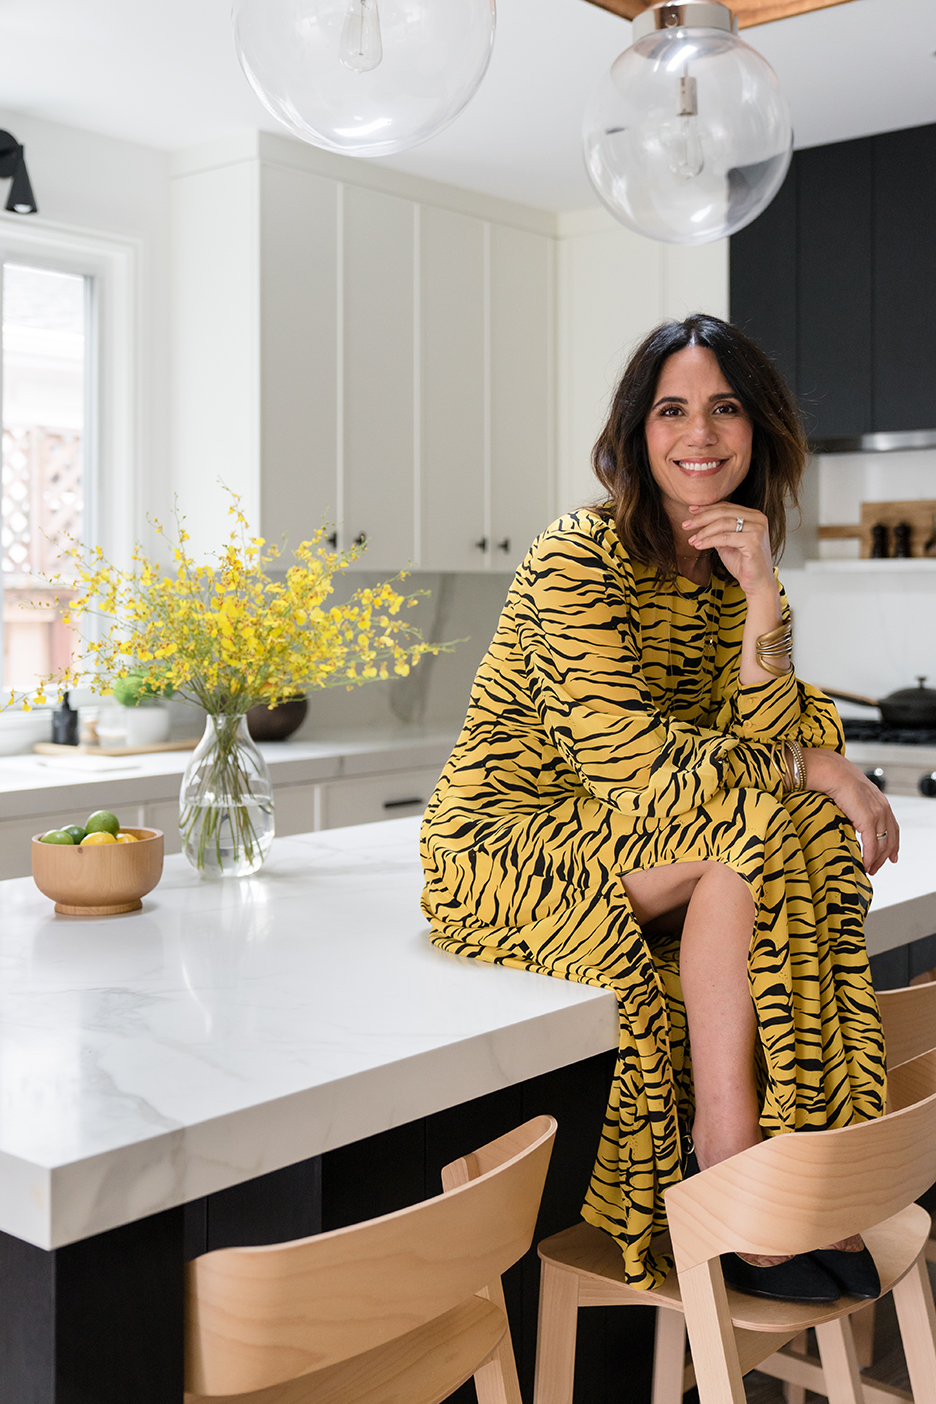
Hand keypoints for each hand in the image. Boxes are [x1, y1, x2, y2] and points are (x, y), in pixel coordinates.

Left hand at [684, 502, 774, 596]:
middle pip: (723, 512)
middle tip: (686, 524)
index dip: (707, 508)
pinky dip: (709, 541)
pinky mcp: (754, 542)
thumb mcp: (726, 542)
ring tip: (691, 540)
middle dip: (701, 518)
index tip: (690, 510)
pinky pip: (725, 538)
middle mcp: (758, 519)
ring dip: (703, 532)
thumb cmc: (743, 563)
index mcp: (754, 516)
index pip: (726, 507)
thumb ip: (717, 530)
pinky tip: (699, 546)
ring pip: (723, 524)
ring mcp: (758, 529)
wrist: (756, 583)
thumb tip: (698, 518)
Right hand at [803, 748, 899, 875]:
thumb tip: (850, 823)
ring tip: (869, 869)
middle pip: (891, 838)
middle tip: (877, 868)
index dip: (893, 843)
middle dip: (885, 856)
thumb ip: (855, 809)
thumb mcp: (851, 795)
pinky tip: (865, 864)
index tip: (892, 856)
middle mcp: (882, 807)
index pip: (893, 827)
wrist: (830, 771)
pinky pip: (872, 844)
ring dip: (877, 860)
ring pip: (883, 844)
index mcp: (880, 801)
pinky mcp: (868, 819)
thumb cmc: (834, 779)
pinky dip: (870, 857)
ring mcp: (877, 813)